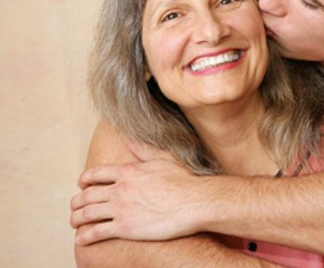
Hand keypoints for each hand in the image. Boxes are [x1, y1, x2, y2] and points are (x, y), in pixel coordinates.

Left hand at [70, 150, 208, 244]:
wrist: (194, 202)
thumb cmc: (184, 181)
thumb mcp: (164, 158)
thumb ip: (144, 149)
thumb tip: (129, 138)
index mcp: (128, 171)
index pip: (96, 173)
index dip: (85, 178)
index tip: (81, 183)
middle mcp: (120, 189)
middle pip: (87, 194)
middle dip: (77, 201)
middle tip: (74, 205)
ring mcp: (121, 208)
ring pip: (87, 213)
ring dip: (76, 218)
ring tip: (74, 222)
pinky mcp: (124, 228)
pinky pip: (96, 232)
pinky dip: (84, 236)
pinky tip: (81, 240)